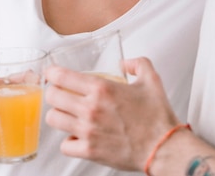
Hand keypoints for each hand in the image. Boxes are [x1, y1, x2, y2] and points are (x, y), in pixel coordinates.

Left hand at [45, 57, 179, 170]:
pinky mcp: (89, 151)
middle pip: (52, 97)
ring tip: (67, 114)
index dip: (52, 73)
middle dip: (53, 93)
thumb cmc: (157, 117)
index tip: (51, 73)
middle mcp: (91, 109)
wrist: (164, 147)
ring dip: (59, 115)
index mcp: (101, 89)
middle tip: (60, 93)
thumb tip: (125, 63)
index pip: (61, 76)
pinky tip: (77, 136)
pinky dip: (69, 140)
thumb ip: (137, 64)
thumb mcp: (151, 80)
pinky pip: (64, 145)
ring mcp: (88, 131)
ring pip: (53, 119)